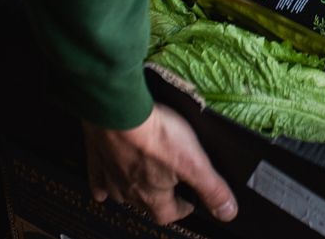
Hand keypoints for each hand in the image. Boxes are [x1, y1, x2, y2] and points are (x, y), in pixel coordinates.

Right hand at [83, 104, 237, 224]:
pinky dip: (101, 184)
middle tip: (169, 190)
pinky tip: (102, 187)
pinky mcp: (96, 155)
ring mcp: (110, 173)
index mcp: (152, 195)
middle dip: (158, 199)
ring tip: (140, 186)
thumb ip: (212, 188)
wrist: (118, 110)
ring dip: (131, 191)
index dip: (181, 210)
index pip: (168, 214)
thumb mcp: (194, 162)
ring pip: (119, 192)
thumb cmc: (156, 135)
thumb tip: (228, 212)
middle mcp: (128, 190)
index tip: (189, 204)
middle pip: (143, 204)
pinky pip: (97, 176)